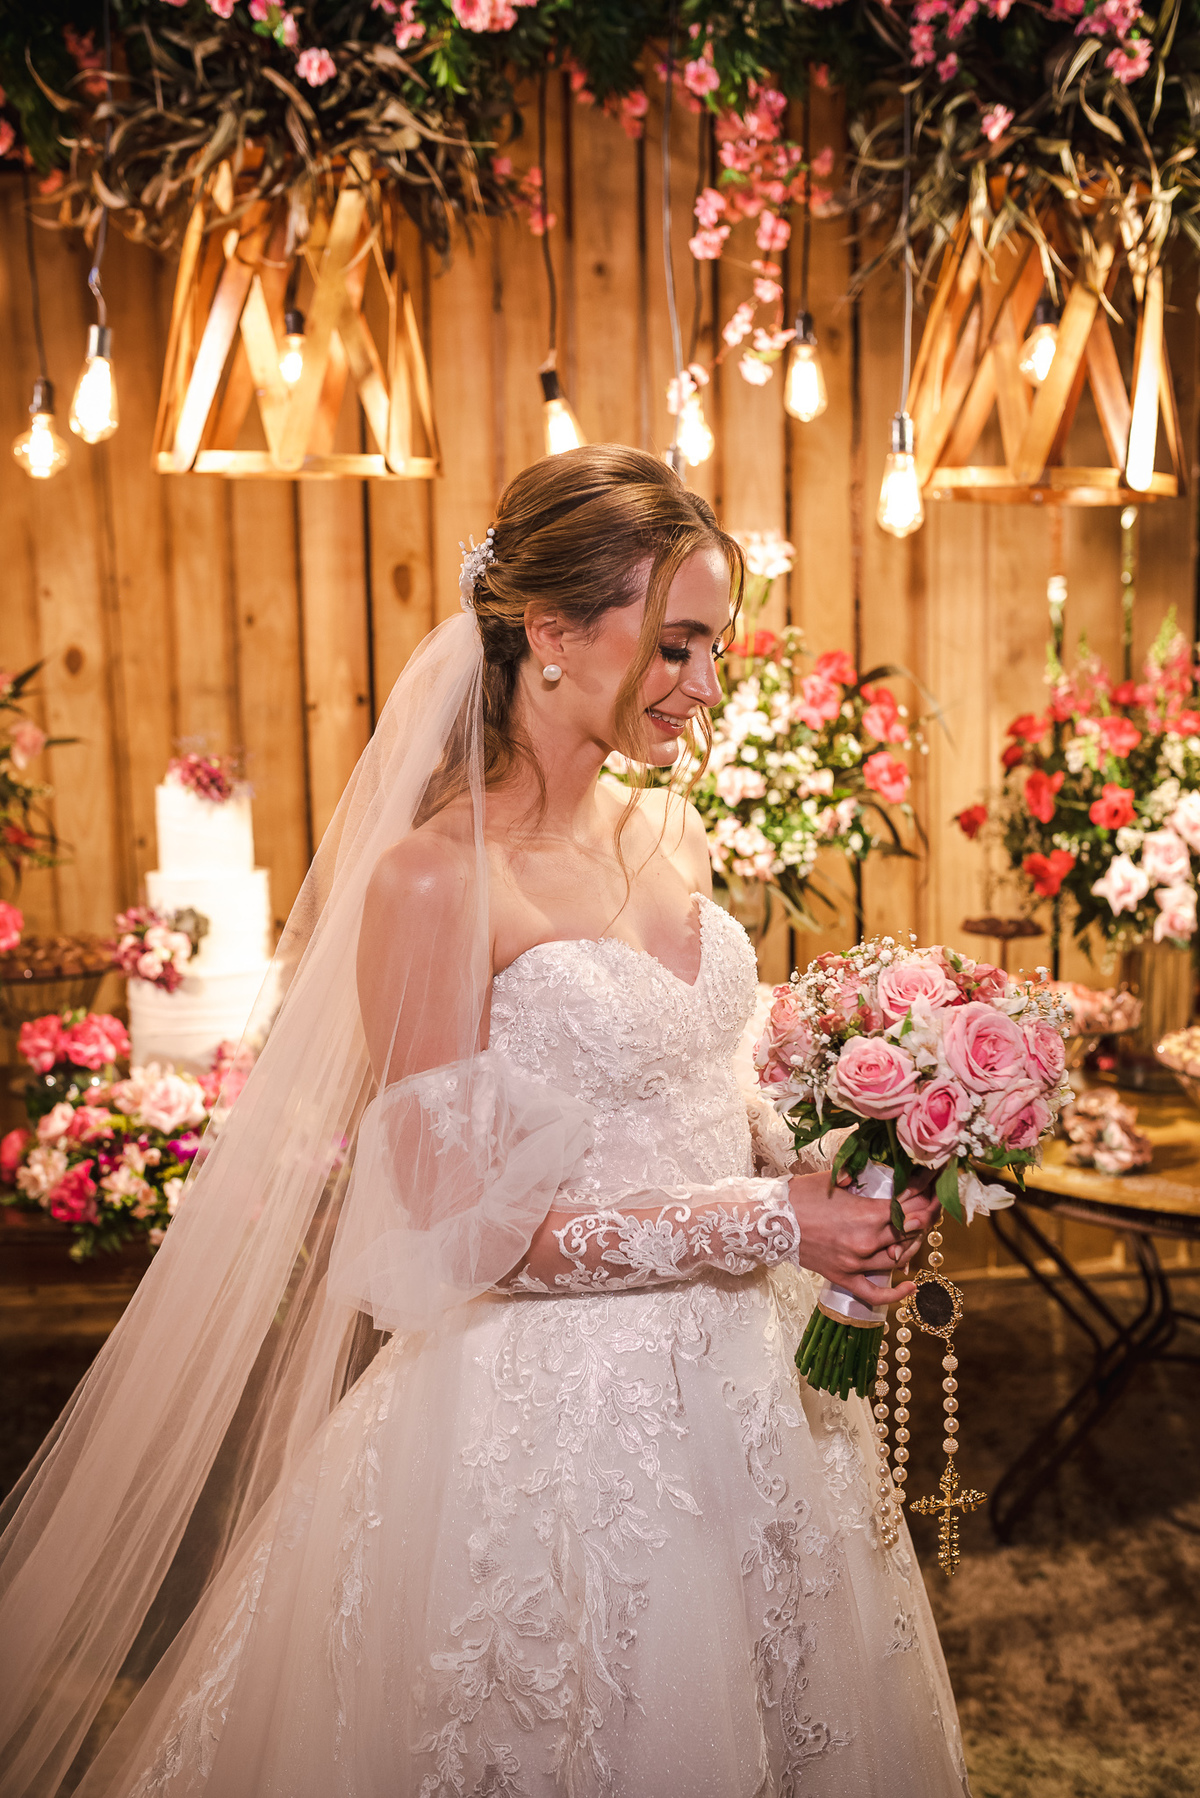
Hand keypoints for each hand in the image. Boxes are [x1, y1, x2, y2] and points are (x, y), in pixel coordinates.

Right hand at [785, 1169, 940, 1307]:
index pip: (909, 1209)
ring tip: (916, 1232)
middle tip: (930, 1206)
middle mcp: (867, 1242)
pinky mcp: (844, 1277)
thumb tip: (888, 1176)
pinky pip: (875, 1294)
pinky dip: (896, 1294)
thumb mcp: (836, 1179)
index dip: (924, 1199)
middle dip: (923, 1217)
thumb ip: (865, 1180)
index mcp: (867, 1214)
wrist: (771, 1220)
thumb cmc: (801, 1195)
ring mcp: (856, 1263)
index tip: (931, 1190)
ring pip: (898, 1258)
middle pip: (909, 1231)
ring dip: (912, 1244)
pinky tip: (912, 1286)